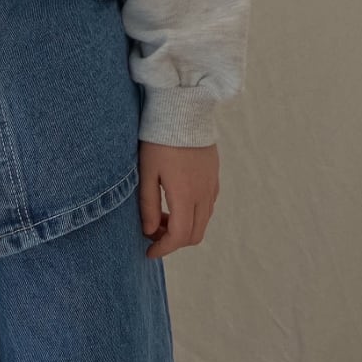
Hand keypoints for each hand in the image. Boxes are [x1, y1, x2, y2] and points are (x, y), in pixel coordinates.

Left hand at [138, 140, 219, 258]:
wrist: (183, 110)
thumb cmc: (159, 140)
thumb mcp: (146, 172)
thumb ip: (147, 204)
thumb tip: (148, 231)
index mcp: (185, 194)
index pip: (179, 236)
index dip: (163, 249)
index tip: (148, 252)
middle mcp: (204, 194)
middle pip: (195, 234)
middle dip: (173, 241)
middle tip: (152, 232)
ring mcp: (212, 185)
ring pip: (203, 221)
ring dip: (183, 227)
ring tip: (160, 214)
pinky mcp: (214, 176)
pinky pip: (207, 206)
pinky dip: (192, 213)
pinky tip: (174, 200)